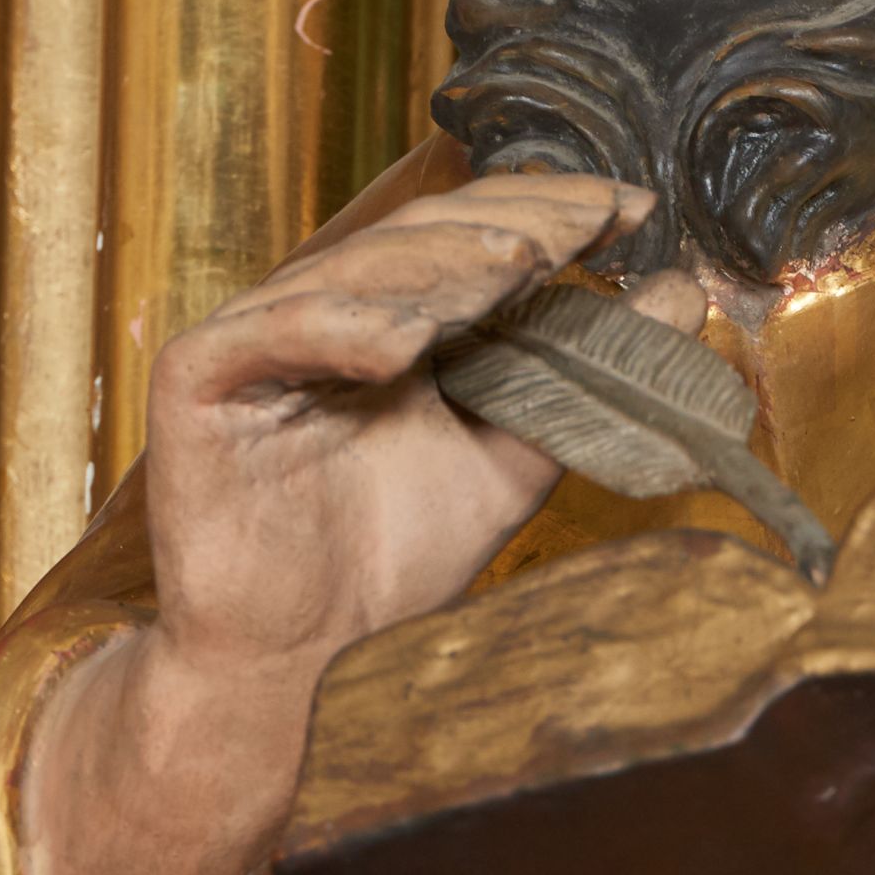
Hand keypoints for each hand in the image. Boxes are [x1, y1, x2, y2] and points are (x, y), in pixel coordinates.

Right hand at [27, 174, 644, 874]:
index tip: (631, 208)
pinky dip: (335, 327)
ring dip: (433, 269)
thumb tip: (679, 293)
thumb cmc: (394, 564)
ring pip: (346, 276)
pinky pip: (263, 335)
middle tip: (581, 224)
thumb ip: (581, 381)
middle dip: (503, 225)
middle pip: (412, 242)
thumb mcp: (511, 462)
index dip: (543, 212)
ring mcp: (255, 344)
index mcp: (390, 322)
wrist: (311, 666)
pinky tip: (406, 341)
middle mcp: (321, 318)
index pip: (466, 240)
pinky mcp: (195, 383)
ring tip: (512, 267)